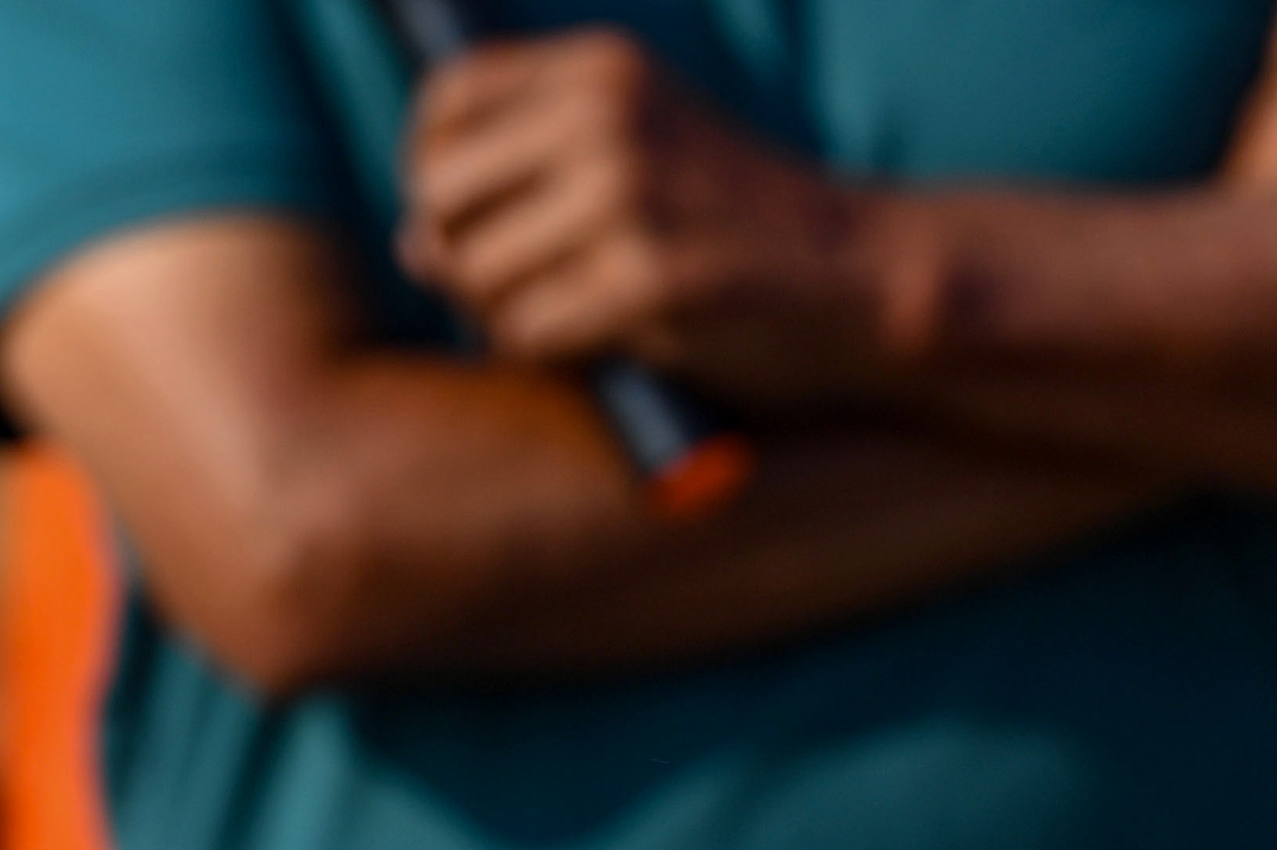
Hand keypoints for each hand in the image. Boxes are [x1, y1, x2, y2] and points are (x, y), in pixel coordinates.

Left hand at [398, 30, 904, 407]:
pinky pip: (528, 331)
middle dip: (458, 256)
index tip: (460, 220)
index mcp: (603, 69)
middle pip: (441, 195)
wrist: (863, 276)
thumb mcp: (646, 148)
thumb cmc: (742, 225)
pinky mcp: (646, 282)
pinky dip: (548, 353)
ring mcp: (626, 198)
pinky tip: (599, 346)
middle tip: (512, 289)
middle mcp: (606, 117)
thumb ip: (534, 167)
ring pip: (476, 273)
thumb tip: (413, 240)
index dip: (428, 170)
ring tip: (570, 318)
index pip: (446, 99)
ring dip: (504, 313)